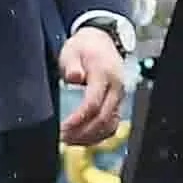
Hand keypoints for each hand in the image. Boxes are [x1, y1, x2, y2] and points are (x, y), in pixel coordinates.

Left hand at [57, 29, 128, 143]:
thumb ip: (72, 64)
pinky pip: (112, 124)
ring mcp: (119, 97)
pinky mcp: (118, 103)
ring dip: (91, 137)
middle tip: (62, 138)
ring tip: (70, 141)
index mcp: (104, 75)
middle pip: (103, 119)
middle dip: (83, 133)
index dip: (78, 120)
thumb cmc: (84, 47)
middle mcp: (116, 88)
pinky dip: (99, 135)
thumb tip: (74, 77)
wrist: (101, 40)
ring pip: (110, 125)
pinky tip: (83, 138)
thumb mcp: (73, 50)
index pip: (93, 104)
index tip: (63, 128)